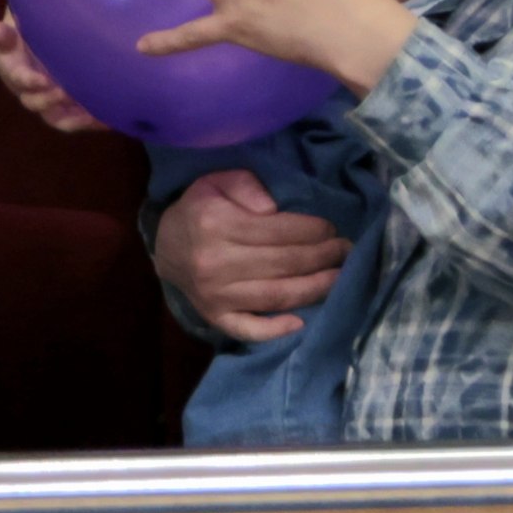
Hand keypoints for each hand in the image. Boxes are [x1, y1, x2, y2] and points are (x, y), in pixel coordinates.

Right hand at [0, 10, 109, 132]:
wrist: (36, 44)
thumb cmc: (23, 35)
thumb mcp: (12, 31)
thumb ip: (5, 34)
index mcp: (15, 74)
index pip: (20, 80)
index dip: (30, 82)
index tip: (42, 80)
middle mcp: (31, 93)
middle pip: (37, 104)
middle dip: (51, 101)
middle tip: (66, 93)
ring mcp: (49, 102)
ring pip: (59, 118)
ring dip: (75, 119)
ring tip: (92, 116)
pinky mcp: (67, 107)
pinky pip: (79, 118)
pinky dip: (92, 121)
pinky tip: (109, 119)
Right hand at [154, 169, 349, 342]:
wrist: (165, 246)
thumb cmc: (200, 209)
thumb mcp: (216, 181)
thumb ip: (245, 185)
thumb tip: (273, 208)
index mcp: (217, 224)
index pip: (278, 231)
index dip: (313, 230)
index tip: (333, 228)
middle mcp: (216, 264)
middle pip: (284, 263)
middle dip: (323, 256)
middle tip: (347, 250)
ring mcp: (215, 296)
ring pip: (276, 296)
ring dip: (314, 288)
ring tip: (340, 278)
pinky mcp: (215, 317)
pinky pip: (248, 329)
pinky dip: (275, 330)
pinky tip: (301, 322)